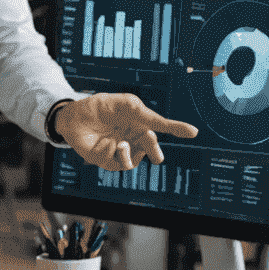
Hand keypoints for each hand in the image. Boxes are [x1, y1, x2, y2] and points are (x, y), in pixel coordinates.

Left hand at [54, 94, 196, 171]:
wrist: (74, 116)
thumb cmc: (101, 107)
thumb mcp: (126, 105)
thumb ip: (147, 115)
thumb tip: (163, 125)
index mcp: (139, 121)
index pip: (160, 126)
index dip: (177, 128)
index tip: (193, 132)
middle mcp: (133, 137)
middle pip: (151, 147)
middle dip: (154, 150)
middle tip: (154, 151)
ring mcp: (122, 150)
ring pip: (137, 159)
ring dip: (133, 152)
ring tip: (122, 144)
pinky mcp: (109, 161)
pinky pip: (122, 164)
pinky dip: (120, 156)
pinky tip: (113, 146)